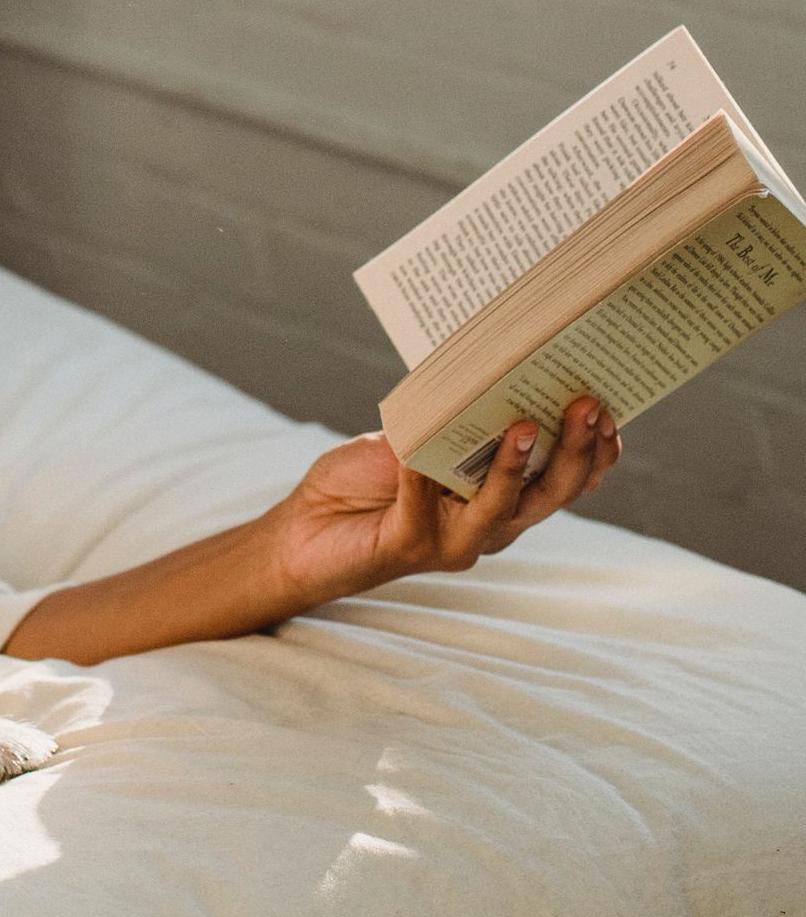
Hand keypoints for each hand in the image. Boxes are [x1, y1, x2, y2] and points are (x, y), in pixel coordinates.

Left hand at [267, 397, 621, 607]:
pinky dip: (421, 475)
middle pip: (548, 496)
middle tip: (587, 405)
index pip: (565, 482)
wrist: (303, 532)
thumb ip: (450, 419)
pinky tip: (419, 448)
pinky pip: (421, 510)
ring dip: (514, 467)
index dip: (594, 454)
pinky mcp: (407, 548)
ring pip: (500, 510)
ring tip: (524, 424)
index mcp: (501, 500)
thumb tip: (485, 369)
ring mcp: (451, 543)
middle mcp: (488, 528)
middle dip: (572, 451)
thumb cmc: (363, 481)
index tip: (612, 411)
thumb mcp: (415, 438)